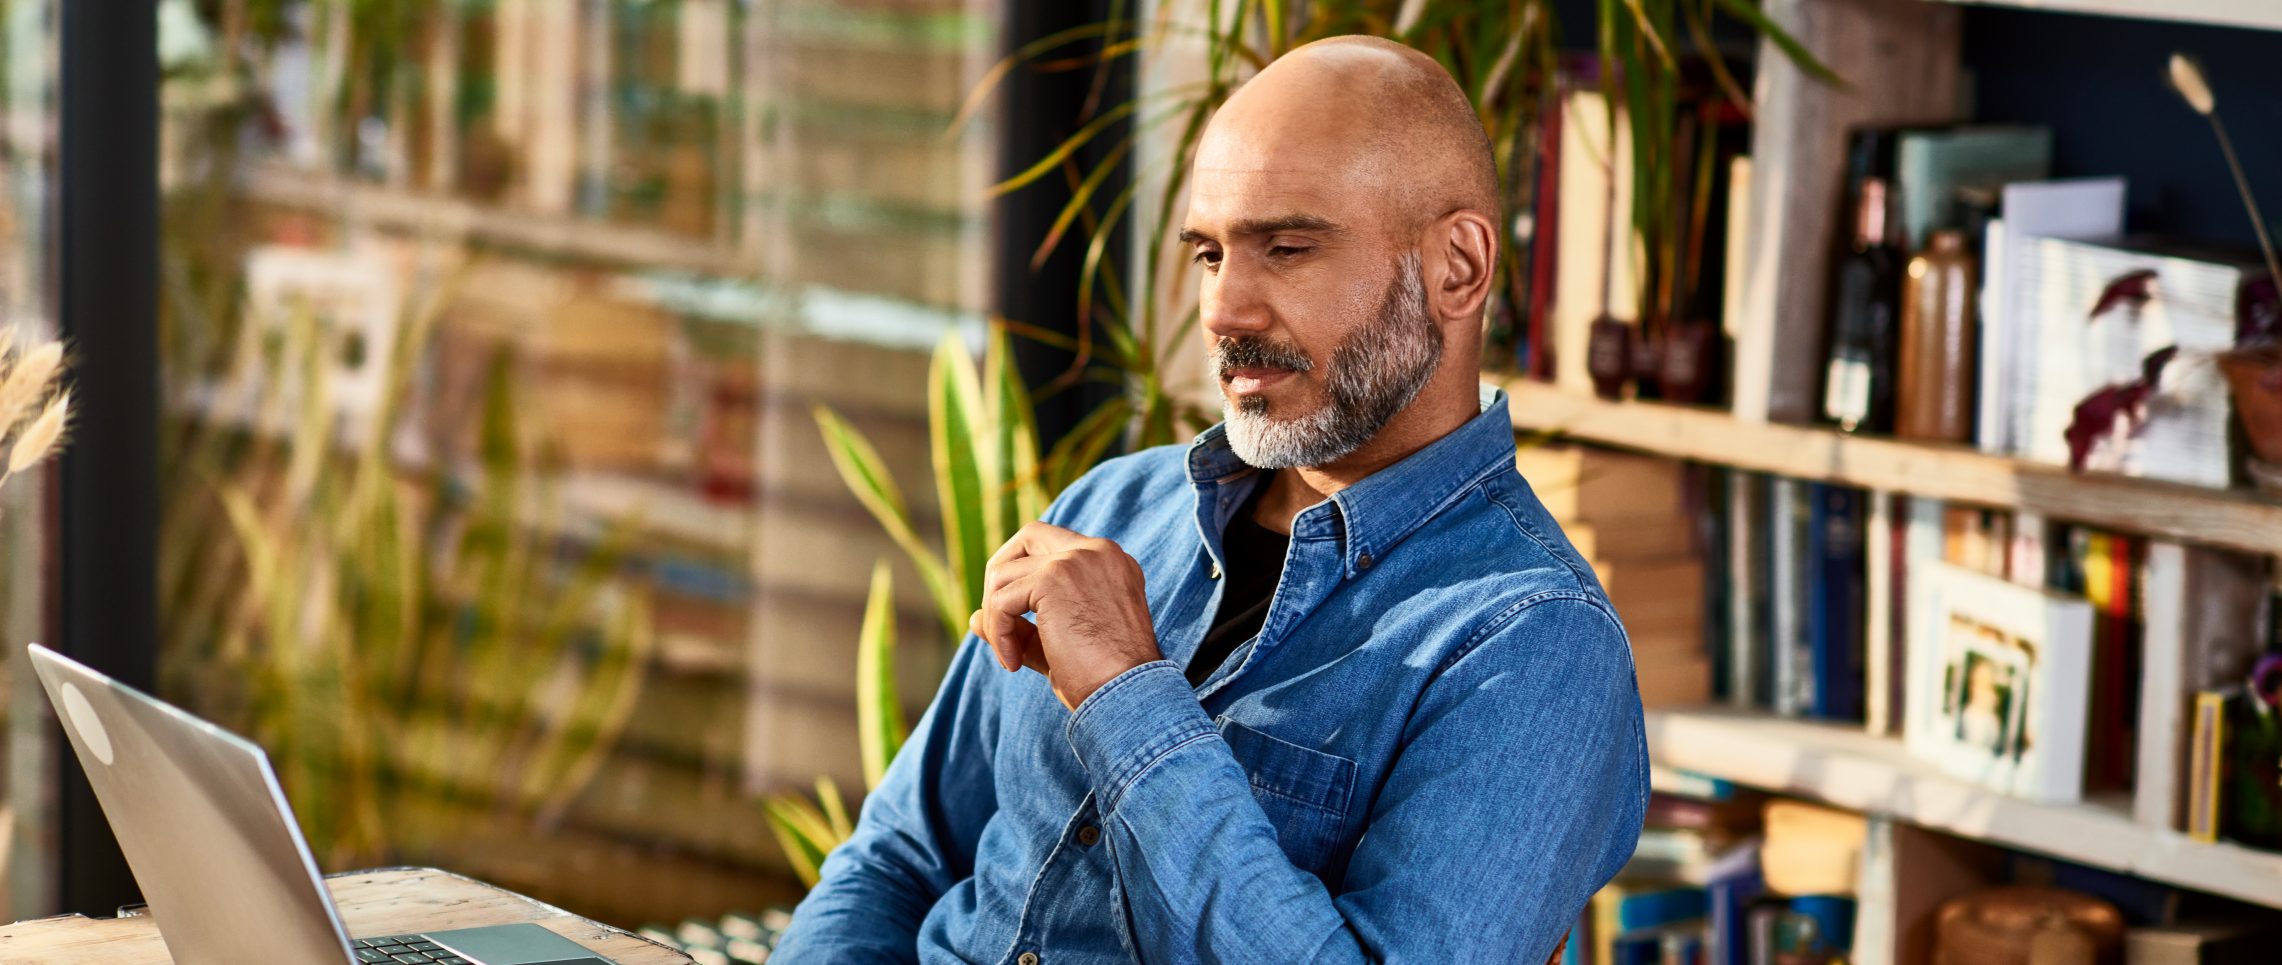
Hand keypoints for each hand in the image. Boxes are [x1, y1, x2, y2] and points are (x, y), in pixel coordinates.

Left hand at [968, 522, 1162, 709]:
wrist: (1131, 695)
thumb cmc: (1105, 679)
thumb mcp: (1061, 644)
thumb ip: (1022, 627)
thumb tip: (973, 619)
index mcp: (1110, 562)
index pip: (1055, 547)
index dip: (1026, 579)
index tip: (1020, 623)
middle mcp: (1098, 551)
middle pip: (1028, 535)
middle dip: (1000, 576)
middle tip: (996, 623)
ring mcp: (1076, 560)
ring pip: (1004, 572)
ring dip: (995, 618)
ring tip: (1010, 657)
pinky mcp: (1054, 578)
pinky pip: (1001, 600)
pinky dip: (998, 633)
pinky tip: (1013, 663)